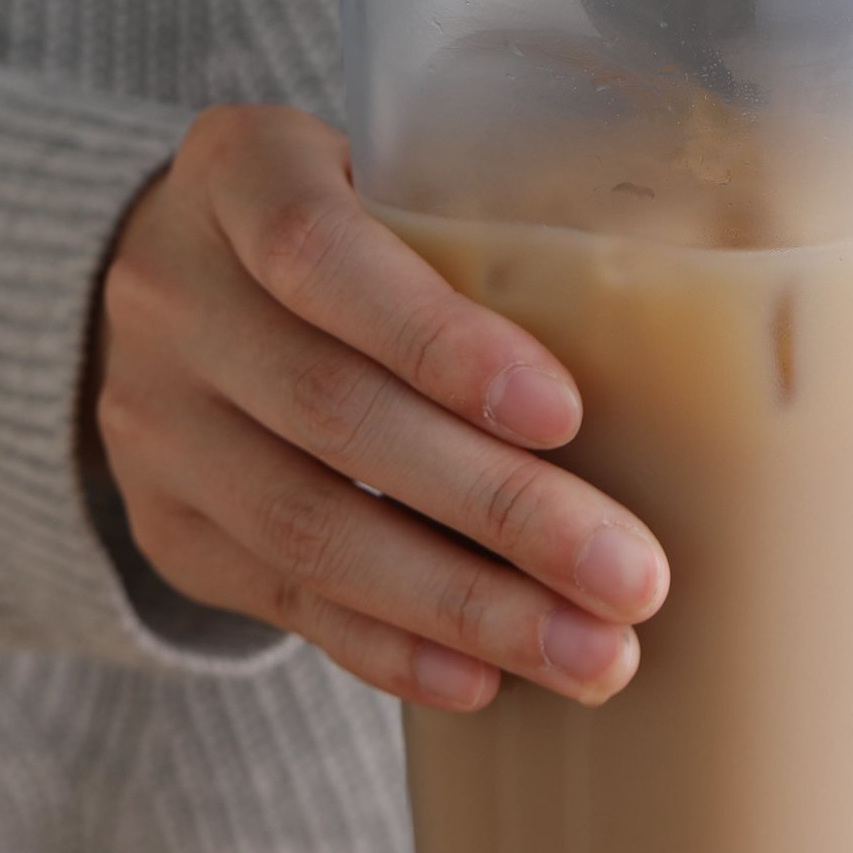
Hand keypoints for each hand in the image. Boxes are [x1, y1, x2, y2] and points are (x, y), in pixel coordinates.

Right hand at [89, 106, 668, 711]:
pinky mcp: (165, 523)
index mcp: (238, 171)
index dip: (438, 340)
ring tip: (591, 654)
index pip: (319, 254)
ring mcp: (151, 417)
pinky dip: (389, 646)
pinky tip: (484, 680)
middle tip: (632, 576)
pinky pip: (281, 598)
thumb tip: (701, 323)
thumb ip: (494, 222)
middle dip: (499, 507)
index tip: (565, 413)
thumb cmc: (361, 224)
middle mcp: (171, 293)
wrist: (180, 284)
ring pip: (308, 527)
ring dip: (463, 604)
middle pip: (333, 413)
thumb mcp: (394, 174)